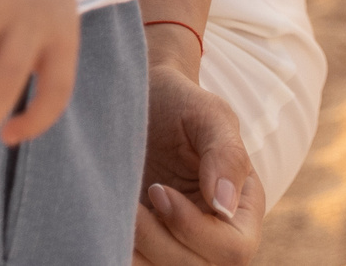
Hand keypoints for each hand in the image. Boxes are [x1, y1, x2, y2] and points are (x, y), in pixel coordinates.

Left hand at [132, 61, 262, 263]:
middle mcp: (213, 233)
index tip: (159, 190)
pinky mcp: (145, 241)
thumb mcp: (209, 115)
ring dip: (135, 247)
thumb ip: (226, 156)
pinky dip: (116, 248)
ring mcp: (177, 241)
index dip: (193, 230)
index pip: (233, 250)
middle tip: (131, 201)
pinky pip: (137, 262)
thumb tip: (223, 205)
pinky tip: (105, 217)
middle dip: (157, 239)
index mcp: (240, 209)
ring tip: (117, 205)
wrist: (139, 96)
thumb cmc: (180, 102)